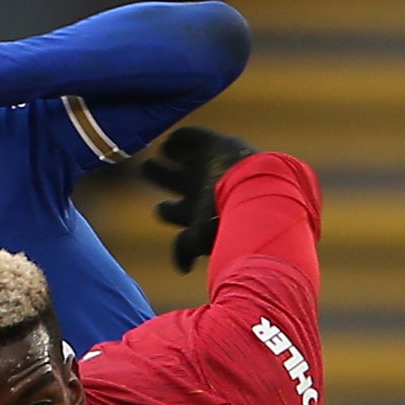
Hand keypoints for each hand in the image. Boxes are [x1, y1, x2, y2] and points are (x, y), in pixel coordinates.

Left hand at [140, 125, 256, 272]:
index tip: (160, 207)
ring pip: (180, 158)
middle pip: (174, 181)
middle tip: (147, 168)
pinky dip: (178, 138)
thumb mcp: (202, 238)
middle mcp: (201, 188)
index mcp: (198, 211)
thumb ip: (185, 249)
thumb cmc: (230, 216)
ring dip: (167, 154)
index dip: (165, 210)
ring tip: (161, 150)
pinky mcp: (215, 143)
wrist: (257, 186)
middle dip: (158, 175)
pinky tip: (171, 140)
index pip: (175, 211)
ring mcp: (208, 166)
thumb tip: (182, 268)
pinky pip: (190, 136)